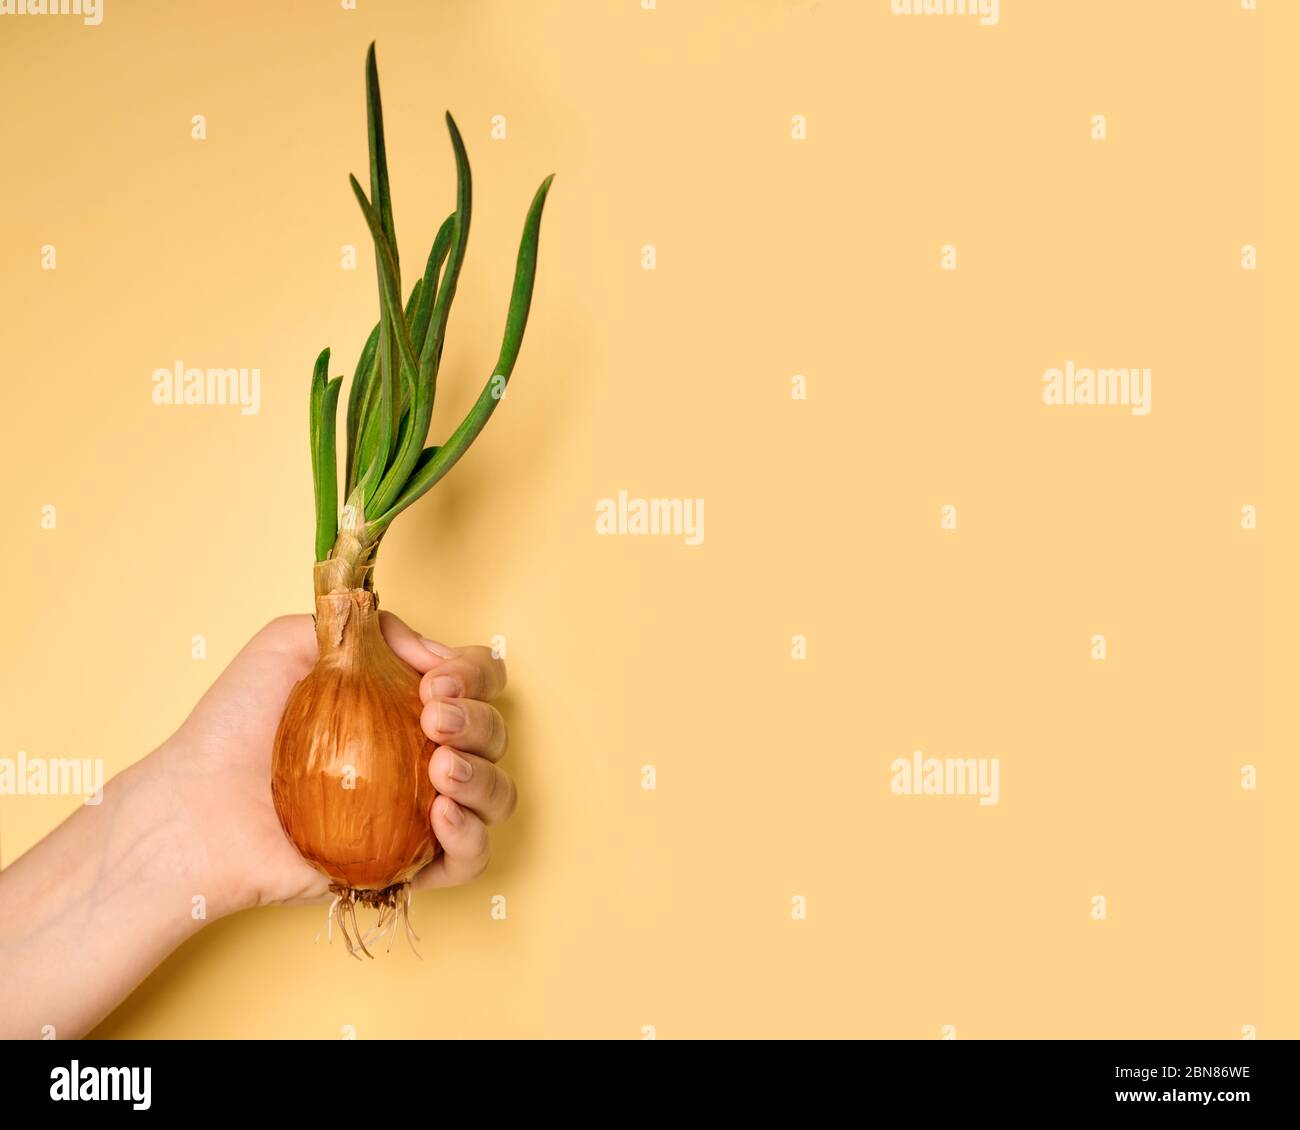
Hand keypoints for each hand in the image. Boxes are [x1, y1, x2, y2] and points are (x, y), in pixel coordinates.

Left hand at [161, 612, 513, 914]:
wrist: (196, 805)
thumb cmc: (235, 724)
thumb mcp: (294, 641)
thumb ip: (372, 628)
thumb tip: (437, 654)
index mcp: (400, 703)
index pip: (472, 684)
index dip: (472, 676)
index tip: (436, 681)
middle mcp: (417, 755)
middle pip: (492, 735)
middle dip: (477, 721)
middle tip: (432, 720)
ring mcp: (415, 813)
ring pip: (497, 795)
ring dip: (484, 776)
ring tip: (440, 770)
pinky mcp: (404, 865)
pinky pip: (471, 859)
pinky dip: (472, 835)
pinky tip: (442, 815)